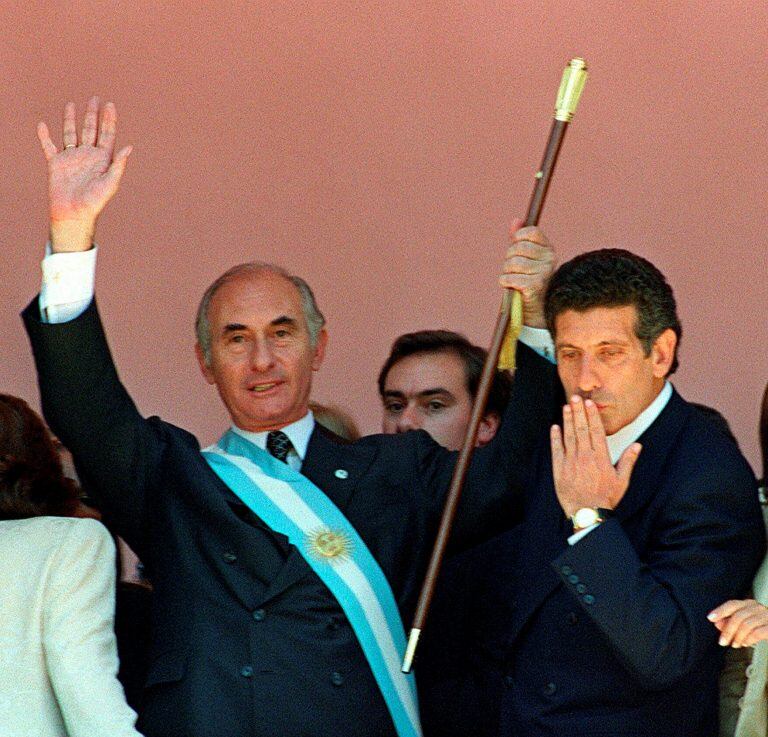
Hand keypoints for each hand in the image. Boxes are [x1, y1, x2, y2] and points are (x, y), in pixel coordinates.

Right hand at [37, 96, 131, 251]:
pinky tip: (42, 125)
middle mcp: (87, 155)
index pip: (107, 134)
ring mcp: (72, 158)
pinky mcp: (56, 163)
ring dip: (70, 119)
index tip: (110, 105)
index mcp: (102, 159)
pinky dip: (44, 136)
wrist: (74, 213)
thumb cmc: (95, 201)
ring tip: (71, 104)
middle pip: (90, 130)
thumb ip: (118, 164)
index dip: (109, 120)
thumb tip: (130, 147)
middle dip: (93, 114)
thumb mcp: (110, 183)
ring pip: (70, 133)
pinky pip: (49, 146)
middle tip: (95, 99)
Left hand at [498, 217, 554, 327]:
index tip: (515, 249)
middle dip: (509, 259)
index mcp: (549, 250)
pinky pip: (509, 277)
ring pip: (511, 263)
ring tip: (514, 280)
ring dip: (506, 272)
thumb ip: (520, 239)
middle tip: (513, 270)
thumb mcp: (526, 259)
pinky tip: (512, 287)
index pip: (531, 232)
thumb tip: (516, 221)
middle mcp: (550, 259)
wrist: (536, 311)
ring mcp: (544, 273)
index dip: (517, 238)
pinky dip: (505, 282)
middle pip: (518, 247)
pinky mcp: (534, 286)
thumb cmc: (528, 282)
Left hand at [551, 395, 640, 517]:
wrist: (588, 514)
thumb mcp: (622, 481)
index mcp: (601, 458)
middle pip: (581, 429)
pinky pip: (556, 450)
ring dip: (567, 420)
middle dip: (578, 412)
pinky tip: (555, 427)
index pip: (596, 431)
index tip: (589, 404)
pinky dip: (555, 438)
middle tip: (575, 397)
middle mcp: (585, 457)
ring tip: (566, 406)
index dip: (592, 416)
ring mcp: (571, 462)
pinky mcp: (559, 469)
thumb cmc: (606, 498)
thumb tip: (638, 445)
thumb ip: (628, 461)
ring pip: (569, 436)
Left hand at [708, 599, 767, 647]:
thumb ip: (730, 622)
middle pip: (738, 616)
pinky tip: (745, 643)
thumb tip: (717, 623)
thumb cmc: (762, 627)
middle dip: (728, 630)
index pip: (732, 604)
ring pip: (746, 625)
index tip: (710, 618)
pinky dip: (749, 639)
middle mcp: (758, 607)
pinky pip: (758, 632)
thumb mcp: (745, 624)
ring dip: (737, 637)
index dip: (720, 611)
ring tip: (735, 644)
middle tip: (722, 642)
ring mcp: (767, 616)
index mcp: (749, 604)